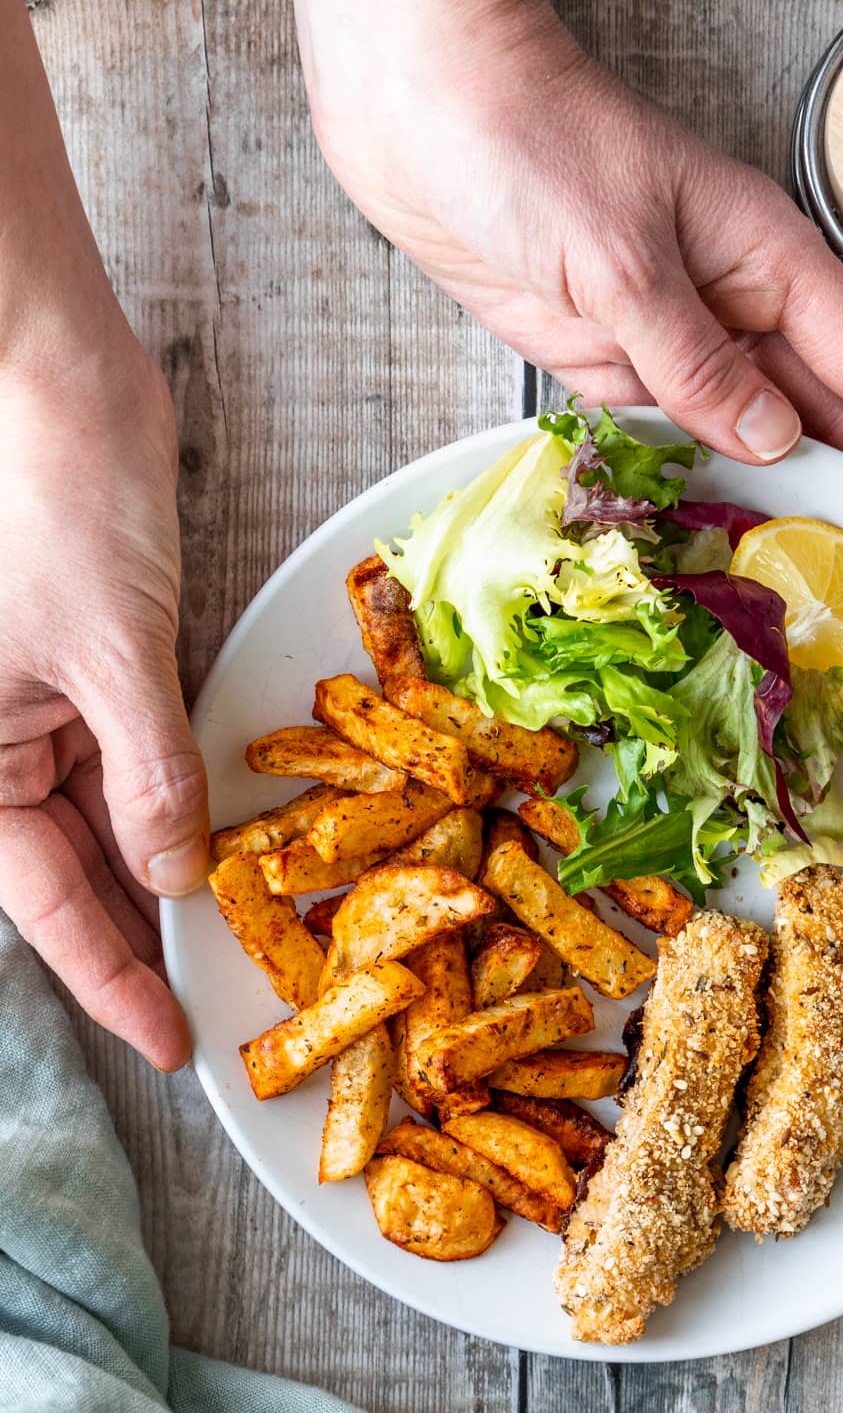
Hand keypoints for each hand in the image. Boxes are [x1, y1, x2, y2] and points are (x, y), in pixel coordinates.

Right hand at [0, 339, 207, 1069]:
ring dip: (164, 873)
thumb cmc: (51, 492)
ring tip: (230, 939)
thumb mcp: (106, 651)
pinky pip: (132, 756)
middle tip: (212, 1001)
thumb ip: (145, 776)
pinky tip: (219, 845)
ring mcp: (41, 702)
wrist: (57, 373)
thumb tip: (174, 877)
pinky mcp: (91, 661)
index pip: (41, 902)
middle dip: (139, 935)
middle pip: (70, 871)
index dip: (108, 978)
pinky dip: (174, 800)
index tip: (167, 1039)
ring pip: (105, 820)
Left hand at [294, 0, 842, 542]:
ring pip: (746, 437)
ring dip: (775, 503)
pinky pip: (666, 440)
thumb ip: (694, 360)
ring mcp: (669, 337)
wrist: (422, 110)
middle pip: (821, 416)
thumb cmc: (531, 139)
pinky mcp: (606, 361)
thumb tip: (770, 438)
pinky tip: (706, 535)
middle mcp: (729, 305)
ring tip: (809, 582)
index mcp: (765, 260)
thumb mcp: (624, 259)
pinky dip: (688, 487)